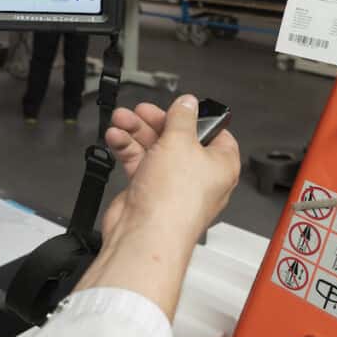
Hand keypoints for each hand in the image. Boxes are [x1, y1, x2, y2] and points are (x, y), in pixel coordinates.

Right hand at [75, 95, 240, 317]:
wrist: (144, 232)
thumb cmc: (174, 200)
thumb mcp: (180, 142)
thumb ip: (182, 117)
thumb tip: (187, 103)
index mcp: (220, 164)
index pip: (215, 133)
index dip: (197, 117)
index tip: (180, 107)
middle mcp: (198, 175)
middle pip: (178, 137)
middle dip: (156, 122)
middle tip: (141, 111)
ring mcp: (172, 184)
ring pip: (154, 148)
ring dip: (136, 132)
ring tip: (121, 120)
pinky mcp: (148, 190)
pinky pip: (138, 162)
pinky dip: (126, 148)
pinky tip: (116, 138)